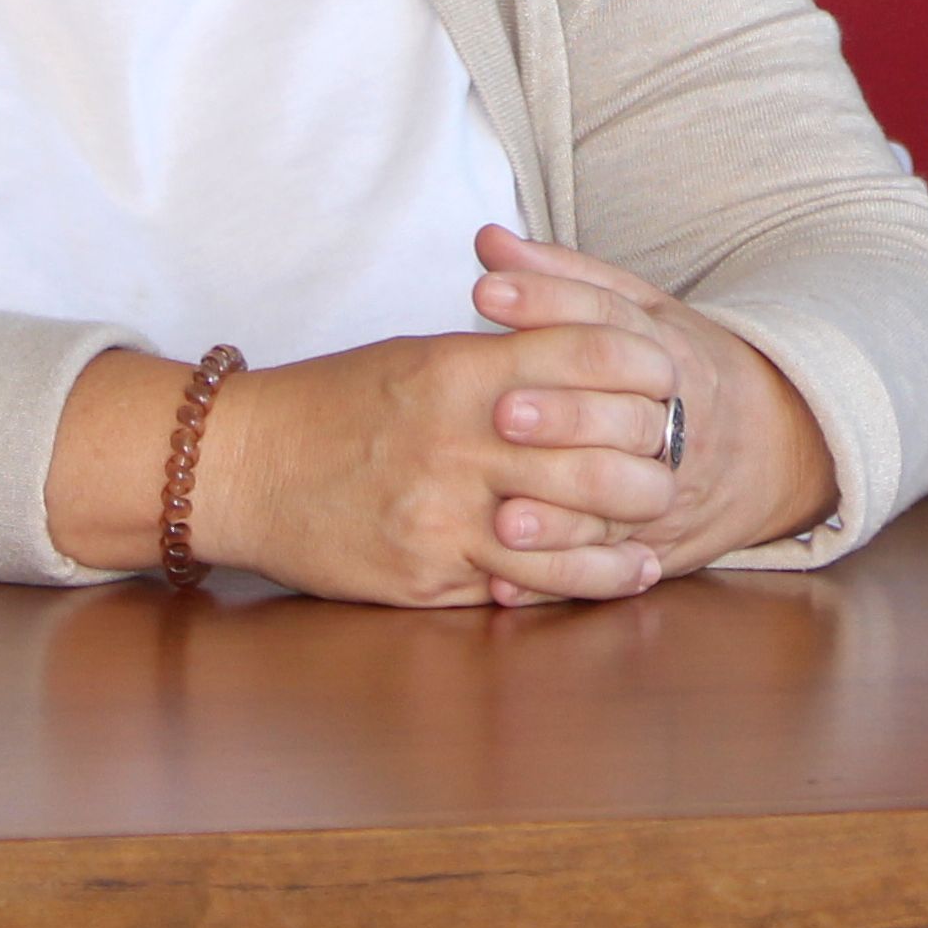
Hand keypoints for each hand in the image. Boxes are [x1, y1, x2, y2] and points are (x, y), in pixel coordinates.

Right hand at [30, 231, 828, 607]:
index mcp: (459, 368)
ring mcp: (442, 513)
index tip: (672, 377)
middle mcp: (458, 439)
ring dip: (627, 528)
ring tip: (664, 526)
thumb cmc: (335, 402)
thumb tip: (585, 343)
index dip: (640, 366)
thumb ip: (500, 350)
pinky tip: (619, 576)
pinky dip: (578, 581)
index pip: (582, 354)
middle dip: (650, 453)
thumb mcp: (419, 354)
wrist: (240, 465)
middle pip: (590, 448)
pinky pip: (520, 584)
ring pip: (565, 526)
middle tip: (686, 455)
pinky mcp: (425, 574)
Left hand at [452, 227, 837, 589]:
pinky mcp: (654, 548)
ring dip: (559, 514)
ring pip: (618, 503)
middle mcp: (677, 421)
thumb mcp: (642, 312)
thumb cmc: (683, 368)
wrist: (773, 447)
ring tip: (502, 514)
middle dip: (564, 416)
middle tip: (502, 413)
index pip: (609, 317)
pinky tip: (504, 580)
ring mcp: (670, 489)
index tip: (484, 291)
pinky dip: (557, 578)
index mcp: (670, 350)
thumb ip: (563, 276)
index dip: (547, 302)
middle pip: (622, 417)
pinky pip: (607, 570)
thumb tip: (486, 239)